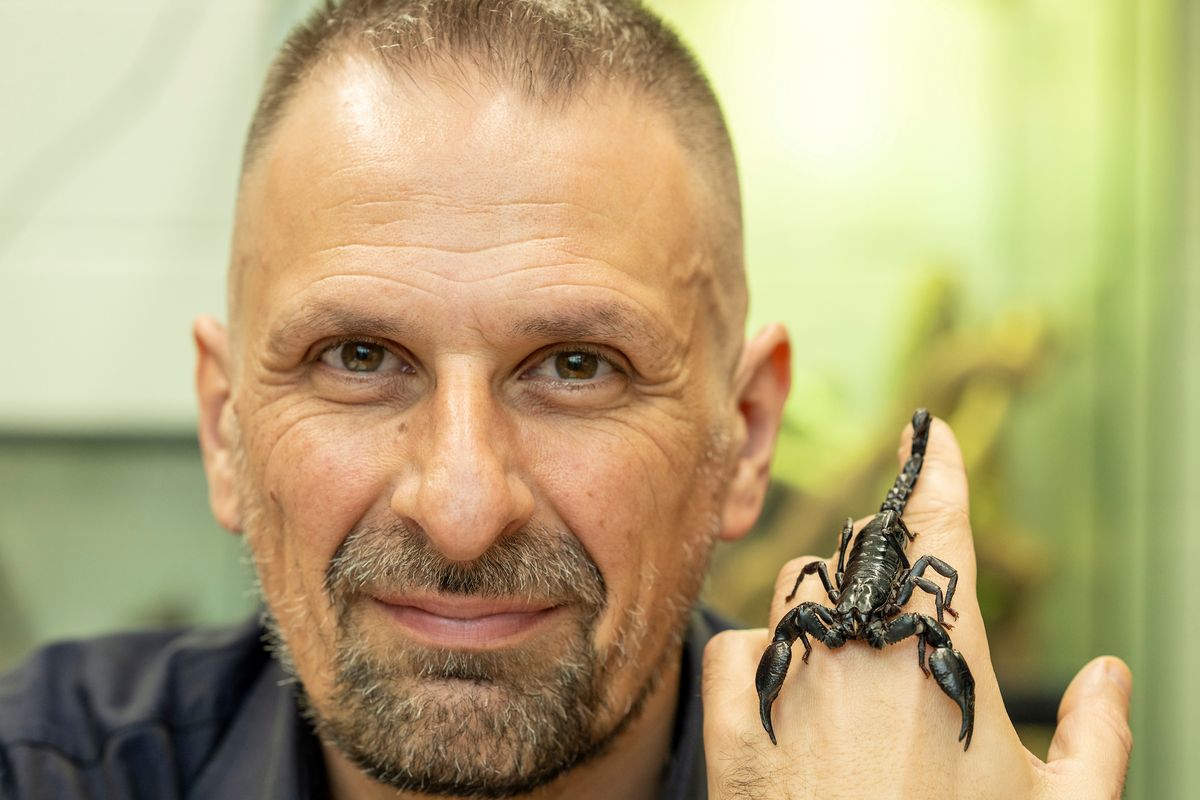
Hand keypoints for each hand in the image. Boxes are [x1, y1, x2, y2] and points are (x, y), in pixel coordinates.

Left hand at [702, 416, 1132, 798]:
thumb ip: (1100, 740)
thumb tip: (1112, 673)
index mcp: (946, 659)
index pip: (941, 531)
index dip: (938, 473)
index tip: (931, 436)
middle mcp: (863, 655)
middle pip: (864, 555)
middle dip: (883, 554)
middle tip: (899, 585)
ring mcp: (793, 689)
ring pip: (796, 592)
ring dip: (822, 601)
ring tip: (849, 649)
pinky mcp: (734, 735)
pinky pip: (736, 654)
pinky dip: (756, 656)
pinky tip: (778, 685)